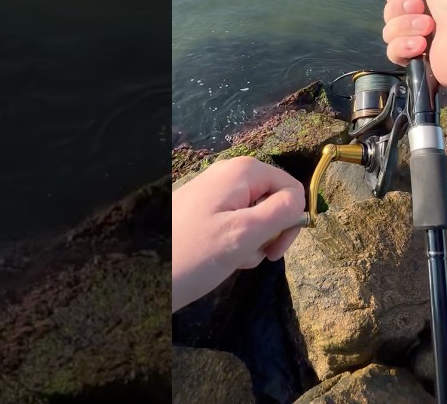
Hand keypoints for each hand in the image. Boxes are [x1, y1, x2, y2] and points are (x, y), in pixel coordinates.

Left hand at [171, 156, 304, 310]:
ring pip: (256, 216)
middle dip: (269, 233)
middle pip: (274, 201)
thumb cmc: (194, 254)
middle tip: (250, 255)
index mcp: (243, 171)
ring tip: (229, 258)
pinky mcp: (205, 210)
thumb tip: (302, 201)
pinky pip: (235, 223)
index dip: (292, 220)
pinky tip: (220, 257)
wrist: (144, 275)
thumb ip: (280, 212)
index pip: (292, 189)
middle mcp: (231, 175)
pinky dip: (235, 242)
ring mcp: (216, 192)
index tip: (277, 250)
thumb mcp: (244, 234)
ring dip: (251, 242)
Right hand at [381, 0, 446, 88]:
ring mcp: (421, 41)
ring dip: (405, 27)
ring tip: (429, 27)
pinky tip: (421, 45)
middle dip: (401, 9)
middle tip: (422, 8)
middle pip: (390, 13)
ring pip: (389, 33)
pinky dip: (404, 47)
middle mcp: (424, 18)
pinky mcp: (420, 63)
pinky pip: (394, 54)